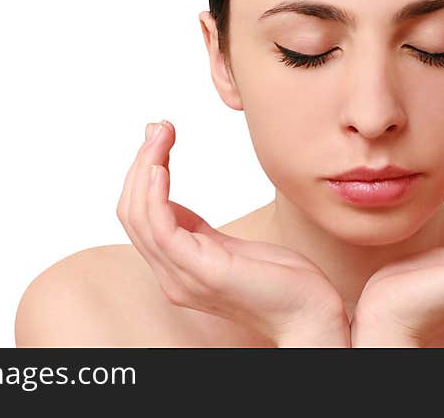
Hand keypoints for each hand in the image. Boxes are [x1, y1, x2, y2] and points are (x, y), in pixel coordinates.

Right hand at [116, 119, 349, 346]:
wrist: (312, 316)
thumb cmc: (283, 283)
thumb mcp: (232, 247)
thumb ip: (198, 231)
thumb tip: (173, 200)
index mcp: (177, 268)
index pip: (140, 218)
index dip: (142, 176)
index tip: (159, 138)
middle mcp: (171, 276)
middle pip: (131, 214)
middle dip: (140, 165)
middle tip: (158, 127)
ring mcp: (183, 277)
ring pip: (139, 217)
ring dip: (145, 168)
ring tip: (160, 135)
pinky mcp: (203, 272)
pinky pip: (162, 229)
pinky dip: (155, 193)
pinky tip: (161, 165)